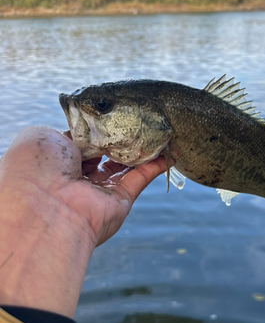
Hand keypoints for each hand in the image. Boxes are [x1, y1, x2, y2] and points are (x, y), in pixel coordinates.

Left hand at [0, 126, 167, 316]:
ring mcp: (100, 192)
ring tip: (159, 131)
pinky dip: (156, 165)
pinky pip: (141, 179)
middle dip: (123, 137)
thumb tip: (96, 134)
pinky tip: (170, 152)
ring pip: (127, 165)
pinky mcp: (120, 202)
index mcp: (58, 162)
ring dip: (144, 149)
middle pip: (107, 153)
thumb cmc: (37, 168)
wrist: (45, 207)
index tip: (115, 114)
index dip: (99, 128)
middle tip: (141, 120)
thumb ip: (70, 131)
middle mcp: (79, 178)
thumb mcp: (44, 136)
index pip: (84, 141)